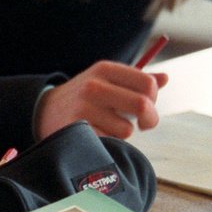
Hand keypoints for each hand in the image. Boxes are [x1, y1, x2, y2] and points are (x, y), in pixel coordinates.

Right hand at [35, 60, 169, 140]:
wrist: (45, 110)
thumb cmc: (87, 97)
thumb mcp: (107, 81)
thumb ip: (135, 80)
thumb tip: (165, 78)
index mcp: (105, 69)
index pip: (147, 82)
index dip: (154, 98)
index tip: (147, 105)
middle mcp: (94, 85)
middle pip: (142, 105)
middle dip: (149, 120)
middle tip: (143, 125)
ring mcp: (84, 107)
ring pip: (127, 129)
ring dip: (122, 133)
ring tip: (106, 126)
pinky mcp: (77, 129)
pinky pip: (110, 142)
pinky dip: (108, 142)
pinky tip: (96, 134)